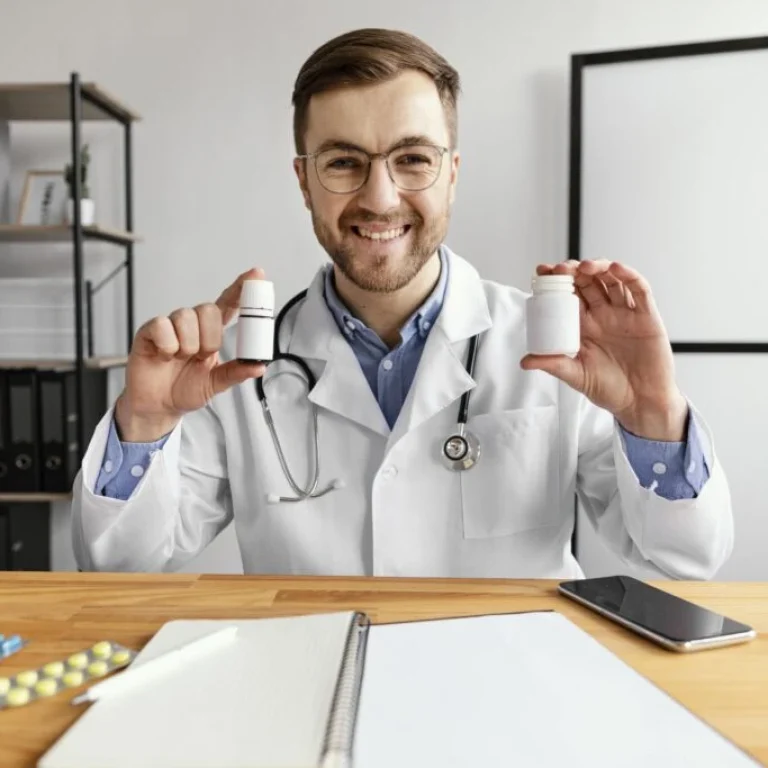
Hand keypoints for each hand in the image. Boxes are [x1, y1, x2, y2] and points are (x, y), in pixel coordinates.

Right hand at [116, 268, 266, 440]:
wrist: (157, 406)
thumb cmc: (185, 390)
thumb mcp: (216, 383)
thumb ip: (237, 373)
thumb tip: (259, 366)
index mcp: (211, 333)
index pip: (228, 303)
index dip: (242, 288)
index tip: (257, 274)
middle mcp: (193, 325)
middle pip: (208, 309)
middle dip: (209, 338)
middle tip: (201, 357)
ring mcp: (171, 326)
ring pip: (186, 316)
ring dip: (188, 345)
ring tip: (180, 358)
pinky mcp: (150, 331)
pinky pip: (162, 326)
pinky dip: (167, 345)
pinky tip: (163, 356)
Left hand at [520, 260, 687, 440]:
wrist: (640, 403)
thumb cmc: (609, 389)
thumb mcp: (576, 376)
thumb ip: (553, 365)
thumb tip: (524, 361)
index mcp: (584, 325)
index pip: (568, 295)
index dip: (556, 281)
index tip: (541, 272)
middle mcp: (604, 315)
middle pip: (588, 282)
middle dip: (574, 271)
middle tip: (561, 268)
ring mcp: (625, 314)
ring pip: (612, 280)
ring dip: (599, 267)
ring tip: (585, 267)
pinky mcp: (646, 317)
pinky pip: (639, 290)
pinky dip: (629, 276)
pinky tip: (616, 269)